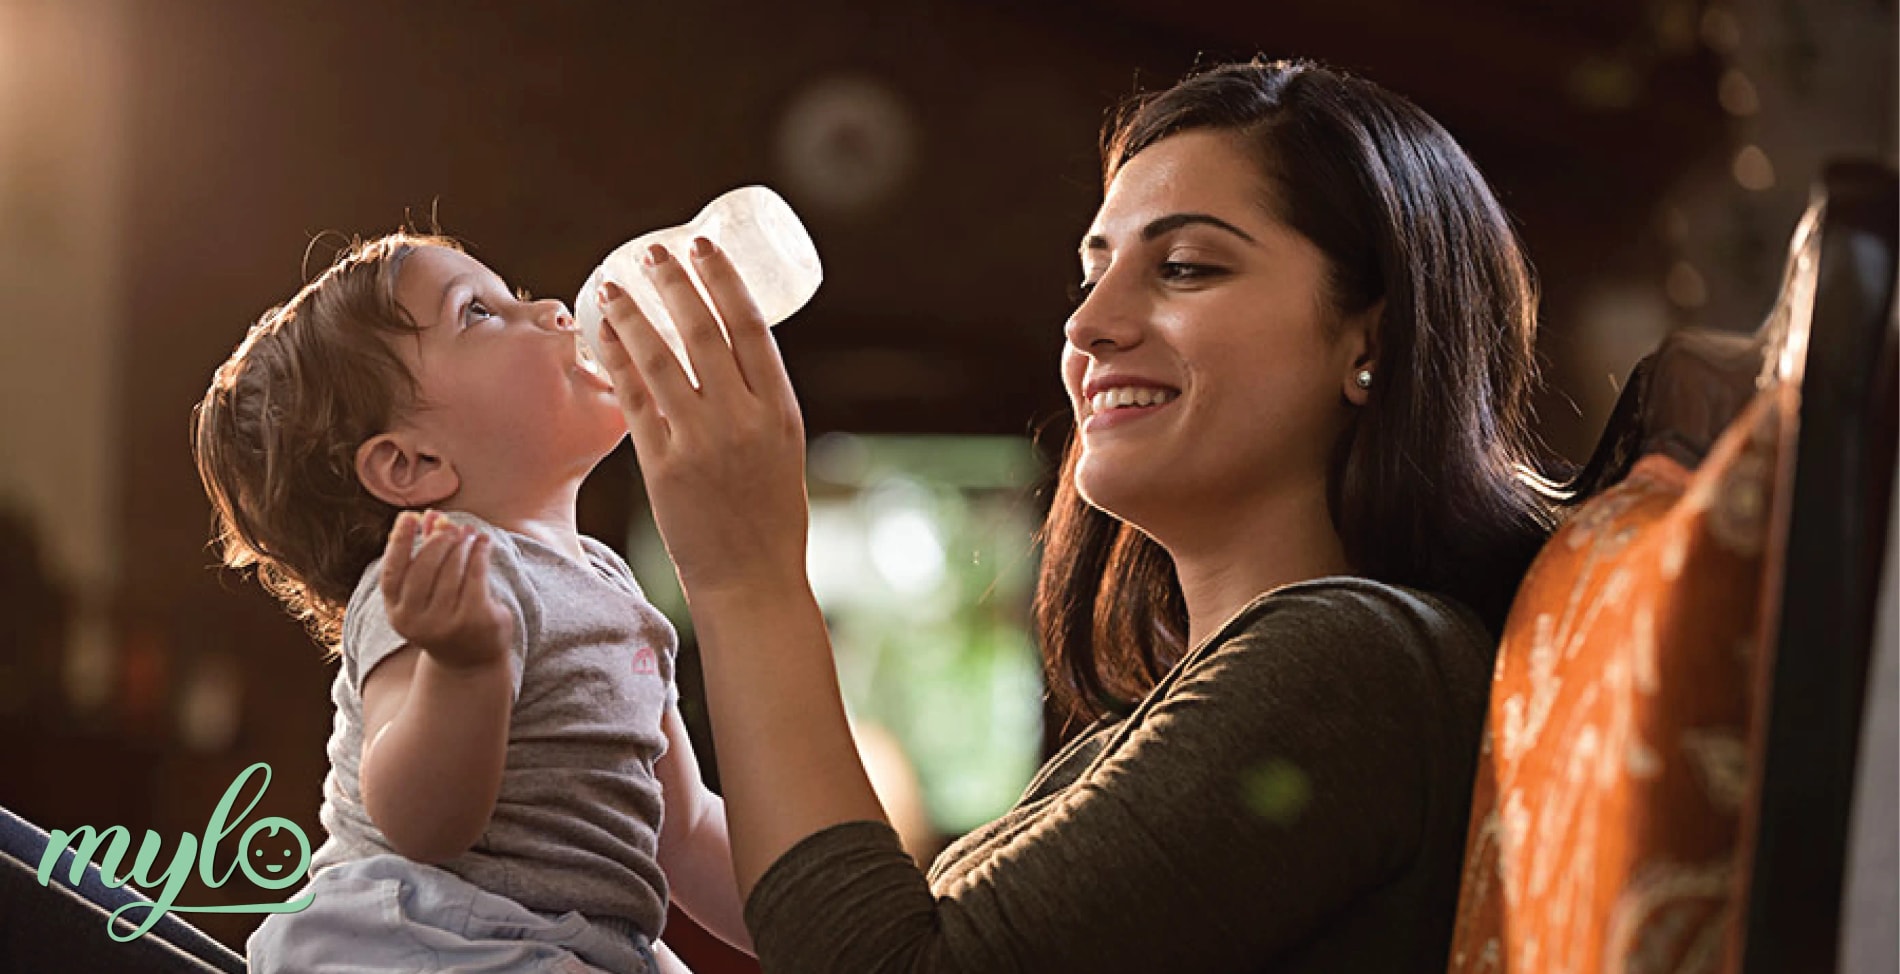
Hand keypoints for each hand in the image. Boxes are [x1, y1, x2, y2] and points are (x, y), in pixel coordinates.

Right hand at [380, 510, 511, 668]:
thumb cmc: (444, 616)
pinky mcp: (472, 619)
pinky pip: (475, 575)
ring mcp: (444, 622)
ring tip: (469, 532)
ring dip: (462, 544)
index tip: (409, 516)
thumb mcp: (427, 590)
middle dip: (438, 540)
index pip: (392, 570)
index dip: (399, 541)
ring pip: (452, 569)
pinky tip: (483, 542)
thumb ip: (424, 552)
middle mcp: (416, 620)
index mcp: (397, 612)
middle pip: (424, 566)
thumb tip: (429, 514)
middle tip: (451, 525)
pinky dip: (479, 553)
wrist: (469, 661)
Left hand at [594, 239, 809, 597]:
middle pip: (704, 332)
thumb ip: (756, 403)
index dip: (723, 280)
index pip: (751, 327)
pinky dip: (617, 361)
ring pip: (662, 360)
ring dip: (634, 315)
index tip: (702, 246)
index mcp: (781, 409)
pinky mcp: (665, 467)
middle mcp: (744, 420)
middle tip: (651, 251)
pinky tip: (604, 335)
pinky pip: (635, 401)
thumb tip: (725, 351)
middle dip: (674, 283)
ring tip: (613, 284)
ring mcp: (702, 442)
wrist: (751, 578)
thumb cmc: (767, 513)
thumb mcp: (781, 448)